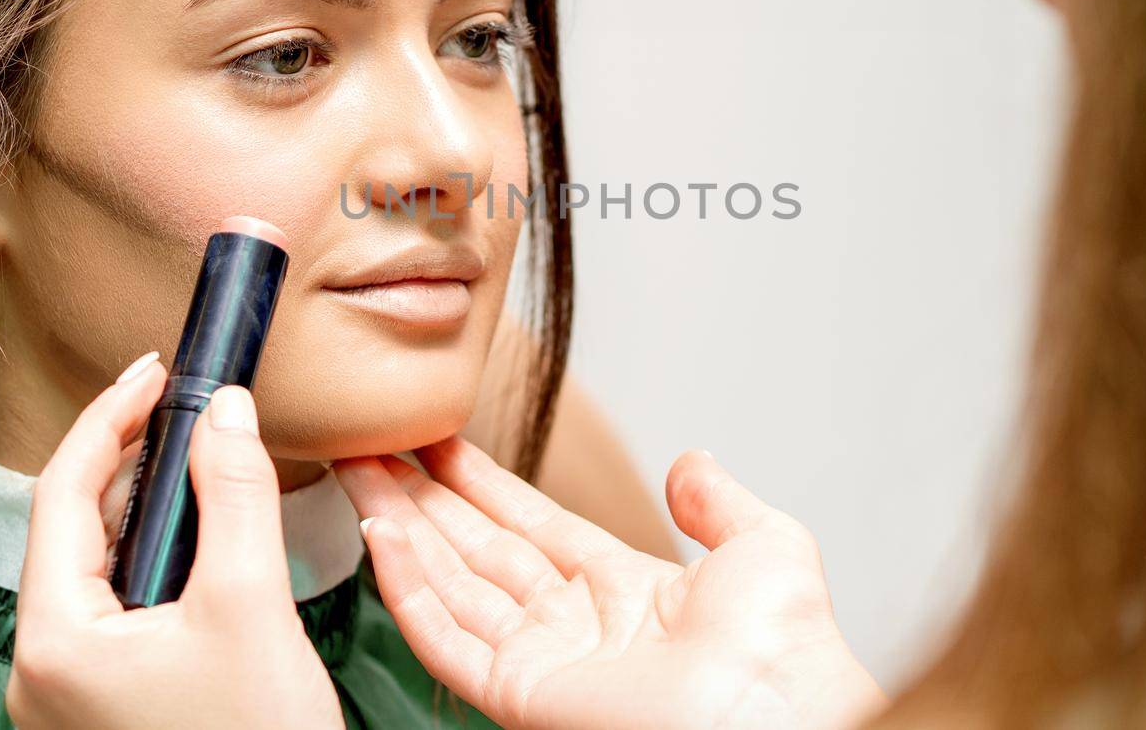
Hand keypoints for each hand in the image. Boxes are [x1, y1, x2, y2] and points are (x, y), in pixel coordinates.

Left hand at [6, 353, 345, 729]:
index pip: (63, 495)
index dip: (110, 419)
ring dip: (145, 509)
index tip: (155, 370)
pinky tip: (198, 540)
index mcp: (56, 642)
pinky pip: (115, 609)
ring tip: (196, 461)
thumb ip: (235, 494)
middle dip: (128, 460)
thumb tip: (225, 408)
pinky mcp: (105, 708)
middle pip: (72, 530)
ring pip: (96, 570)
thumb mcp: (250, 603)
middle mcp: (44, 671)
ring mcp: (71, 695)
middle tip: (179, 405)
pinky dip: (153, 560)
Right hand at [334, 438, 884, 729]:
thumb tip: (689, 461)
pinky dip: (406, 586)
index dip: (482, 484)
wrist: (776, 710)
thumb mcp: (763, 545)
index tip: (438, 442)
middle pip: (478, 551)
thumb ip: (715, 500)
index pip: (532, 528)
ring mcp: (542, 662)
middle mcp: (575, 627)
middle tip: (373, 448)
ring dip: (400, 529)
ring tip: (358, 474)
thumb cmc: (787, 650)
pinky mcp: (518, 694)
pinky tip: (380, 534)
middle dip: (423, 499)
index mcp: (625, 593)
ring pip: (450, 586)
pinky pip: (445, 635)